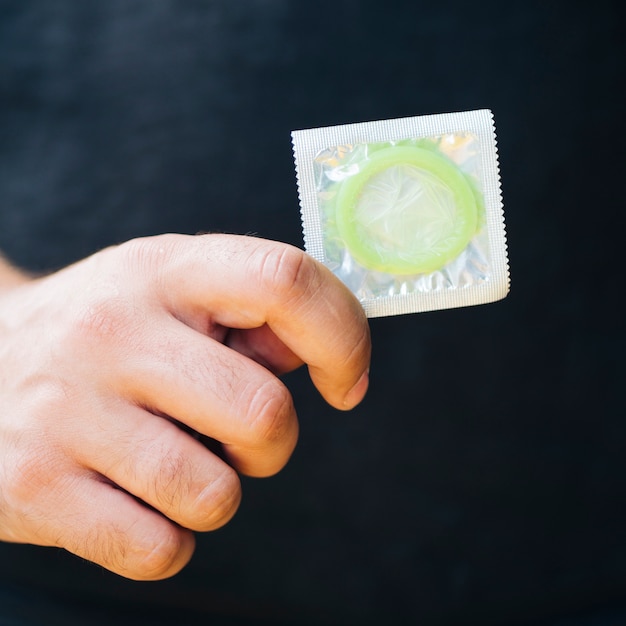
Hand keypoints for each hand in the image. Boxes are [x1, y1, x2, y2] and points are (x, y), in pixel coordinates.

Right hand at [0, 234, 369, 579]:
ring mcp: (68, 409)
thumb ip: (254, 311)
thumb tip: (325, 354)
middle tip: (237, 434)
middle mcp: (112, 330)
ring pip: (218, 495)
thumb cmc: (108, 331)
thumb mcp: (171, 289)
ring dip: (221, 492)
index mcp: (164, 269)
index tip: (345, 384)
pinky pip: (160, 549)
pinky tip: (137, 498)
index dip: (344, 336)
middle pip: (264, 413)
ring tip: (174, 459)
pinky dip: (170, 537)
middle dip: (274, 443)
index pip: (285, 280)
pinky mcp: (35, 486)